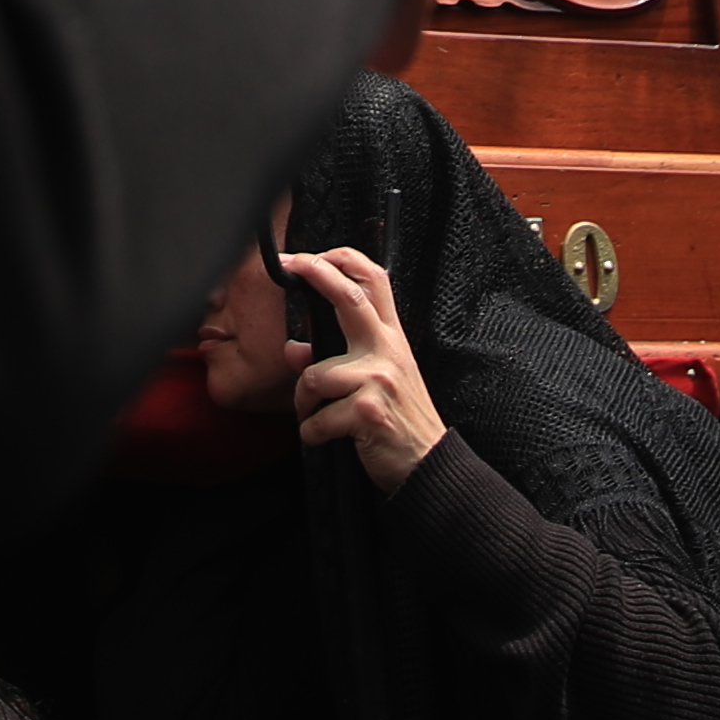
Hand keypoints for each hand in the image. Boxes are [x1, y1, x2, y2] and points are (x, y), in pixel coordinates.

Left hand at [282, 243, 447, 492]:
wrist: (429, 464)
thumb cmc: (400, 420)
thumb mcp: (376, 383)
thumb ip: (336, 360)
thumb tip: (293, 350)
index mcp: (391, 338)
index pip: (375, 282)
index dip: (343, 260)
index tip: (310, 255)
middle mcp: (387, 351)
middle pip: (350, 297)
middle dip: (318, 273)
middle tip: (290, 264)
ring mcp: (379, 379)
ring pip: (314, 376)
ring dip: (304, 404)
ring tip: (315, 417)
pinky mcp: (368, 412)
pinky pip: (317, 420)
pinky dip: (312, 433)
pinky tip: (325, 438)